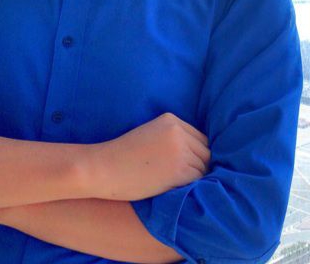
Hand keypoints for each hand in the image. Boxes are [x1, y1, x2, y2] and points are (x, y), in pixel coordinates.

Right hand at [87, 112, 209, 200]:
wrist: (103, 168)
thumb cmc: (123, 156)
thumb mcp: (150, 135)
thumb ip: (173, 138)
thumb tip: (199, 156)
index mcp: (171, 119)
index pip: (200, 138)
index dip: (196, 154)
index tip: (185, 166)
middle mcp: (178, 131)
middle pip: (205, 152)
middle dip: (198, 166)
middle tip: (181, 179)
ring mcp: (180, 150)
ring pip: (203, 167)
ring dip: (194, 178)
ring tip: (174, 185)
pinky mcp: (179, 170)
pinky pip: (198, 180)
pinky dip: (190, 187)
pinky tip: (173, 189)